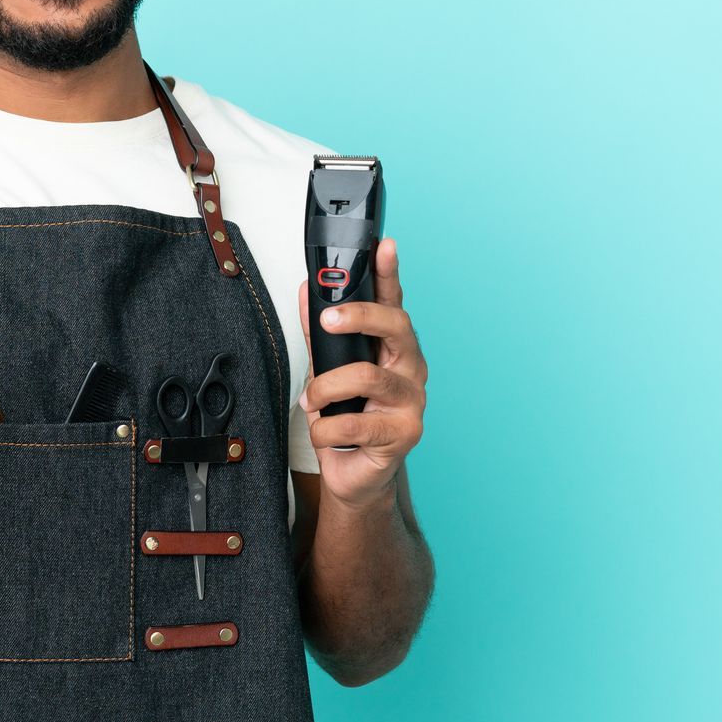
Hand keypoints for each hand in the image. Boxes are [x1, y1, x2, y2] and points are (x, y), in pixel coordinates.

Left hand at [295, 237, 425, 507]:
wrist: (355, 476)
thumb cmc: (347, 419)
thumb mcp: (328, 370)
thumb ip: (320, 333)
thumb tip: (309, 290)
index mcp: (393, 349)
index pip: (394, 302)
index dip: (390, 273)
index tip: (384, 245)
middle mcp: (410, 370)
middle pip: (396, 327)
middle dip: (359, 316)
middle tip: (328, 321)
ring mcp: (411, 402)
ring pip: (368, 377)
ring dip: (327, 388)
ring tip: (314, 401)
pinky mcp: (404, 435)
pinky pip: (355, 423)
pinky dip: (327, 429)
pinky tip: (325, 433)